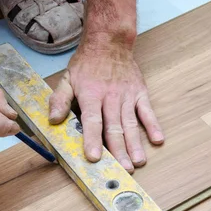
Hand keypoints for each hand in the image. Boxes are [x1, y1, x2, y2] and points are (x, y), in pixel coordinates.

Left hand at [49, 40, 163, 172]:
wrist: (109, 41)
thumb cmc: (87, 64)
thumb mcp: (67, 79)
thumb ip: (59, 100)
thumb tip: (53, 120)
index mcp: (91, 95)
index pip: (92, 121)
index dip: (92, 140)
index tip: (94, 157)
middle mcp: (110, 97)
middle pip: (114, 128)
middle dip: (119, 150)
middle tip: (122, 169)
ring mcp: (127, 96)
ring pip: (131, 124)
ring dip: (135, 144)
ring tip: (138, 161)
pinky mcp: (139, 93)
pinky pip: (147, 111)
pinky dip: (153, 125)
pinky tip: (158, 140)